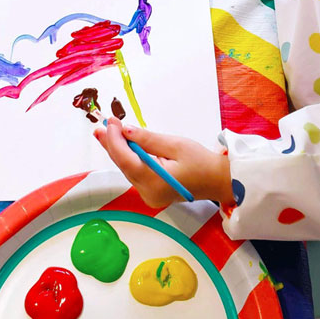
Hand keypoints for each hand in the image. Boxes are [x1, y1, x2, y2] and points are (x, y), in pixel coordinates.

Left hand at [94, 117, 232, 207]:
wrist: (217, 181)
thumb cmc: (201, 162)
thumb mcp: (175, 145)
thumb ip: (148, 139)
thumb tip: (125, 130)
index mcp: (155, 181)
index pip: (126, 159)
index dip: (114, 140)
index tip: (110, 122)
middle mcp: (148, 192)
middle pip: (123, 165)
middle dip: (112, 144)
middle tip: (101, 125)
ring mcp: (148, 196)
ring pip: (127, 169)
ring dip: (118, 150)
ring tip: (108, 131)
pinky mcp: (150, 193)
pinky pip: (134, 173)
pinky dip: (128, 158)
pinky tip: (122, 145)